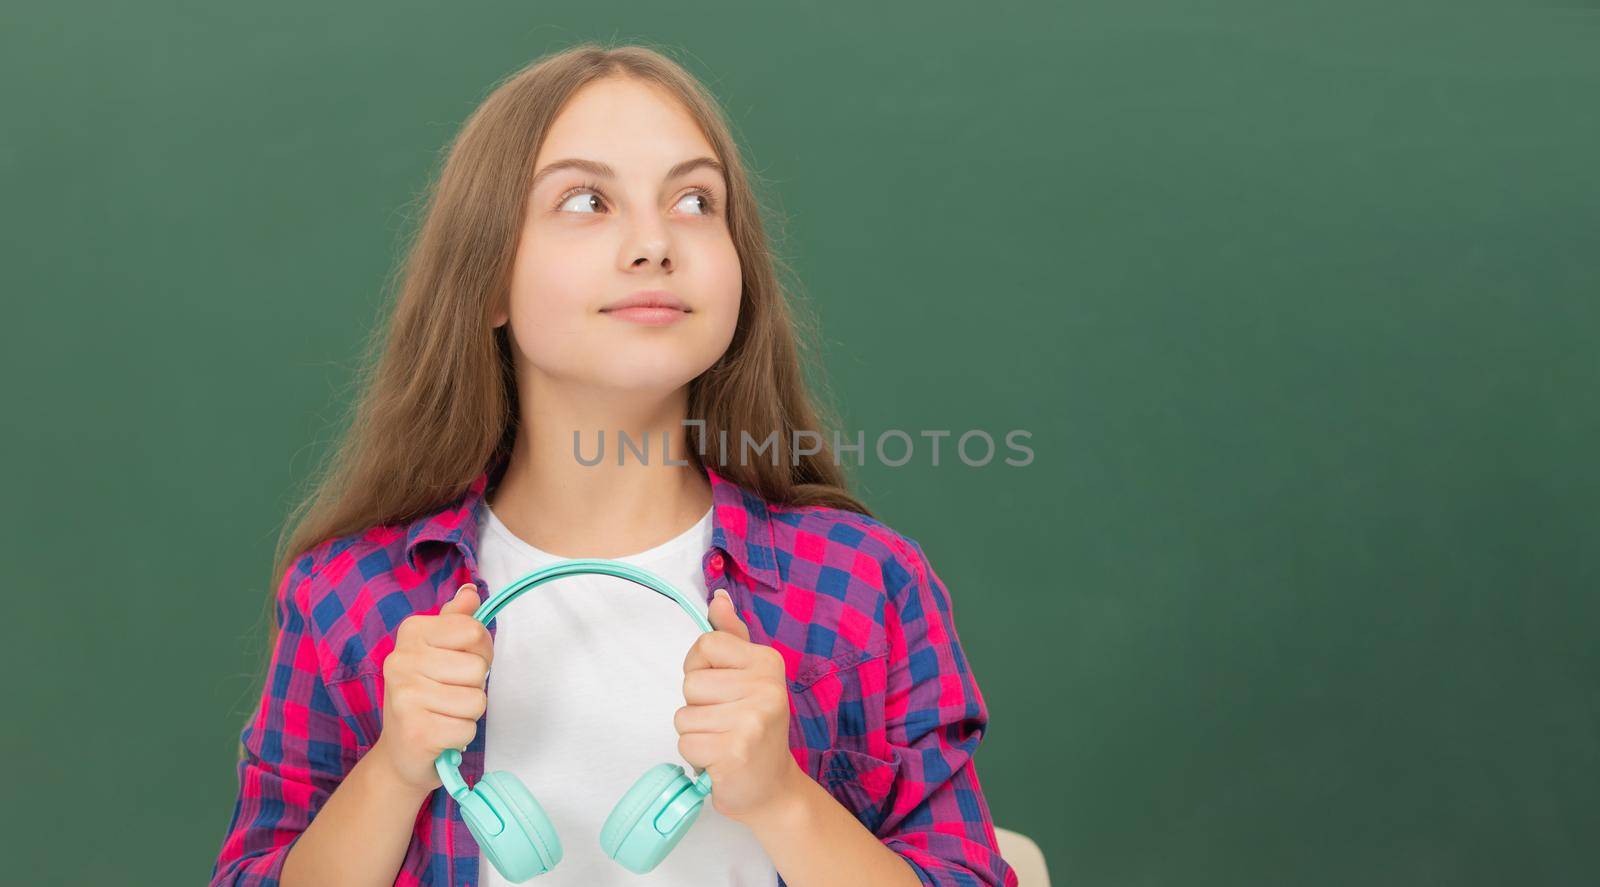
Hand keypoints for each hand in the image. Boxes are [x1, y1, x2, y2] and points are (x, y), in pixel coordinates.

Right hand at [368, 583, 493, 793]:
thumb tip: (470, 591)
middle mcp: (401, 661)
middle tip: (449, 694)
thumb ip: (456, 621)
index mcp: (411, 633)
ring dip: (468, 713)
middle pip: (478, 668)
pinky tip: (440, 734)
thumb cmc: (426, 696)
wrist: (400, 752)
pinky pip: (467, 729)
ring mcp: (406, 697)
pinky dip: (461, 735)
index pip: (474, 630)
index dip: (481, 651)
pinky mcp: (416, 732)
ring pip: (477, 700)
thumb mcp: (438, 652)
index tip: (461, 663)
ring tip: (444, 714)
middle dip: (474, 686)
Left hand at [675, 588, 803, 823]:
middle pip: (690, 683)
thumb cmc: (755, 729)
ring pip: (684, 716)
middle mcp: (765, 687)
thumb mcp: (750, 677)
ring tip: (723, 741)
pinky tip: (720, 760)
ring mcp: (752, 720)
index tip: (721, 689)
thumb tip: (717, 598)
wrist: (773, 788)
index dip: (700, 670)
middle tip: (725, 722)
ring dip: (696, 734)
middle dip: (698, 707)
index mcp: (767, 661)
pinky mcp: (734, 752)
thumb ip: (731, 637)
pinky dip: (696, 757)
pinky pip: (686, 744)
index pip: (704, 646)